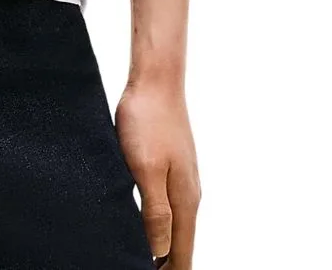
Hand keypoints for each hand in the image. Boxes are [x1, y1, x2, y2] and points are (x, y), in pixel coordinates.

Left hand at [114, 75, 200, 268]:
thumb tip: (160, 252)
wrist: (155, 80)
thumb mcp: (146, 170)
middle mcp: (188, 193)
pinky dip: (158, 224)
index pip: (183, 253)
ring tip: (145, 258)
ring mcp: (181, 179)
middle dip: (167, 264)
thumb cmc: (148, 120)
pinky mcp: (171, 166)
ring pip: (175, 225)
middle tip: (142, 269)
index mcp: (185, 200)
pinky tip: (144, 225)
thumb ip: (156, 212)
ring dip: (162, 246)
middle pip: (181, 244)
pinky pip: (167, 206)